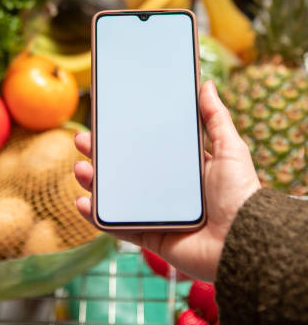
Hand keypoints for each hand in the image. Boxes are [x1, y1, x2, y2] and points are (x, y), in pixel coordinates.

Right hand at [74, 79, 260, 281]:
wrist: (244, 241)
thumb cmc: (240, 193)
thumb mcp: (230, 147)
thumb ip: (215, 117)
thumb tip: (207, 83)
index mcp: (184, 167)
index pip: (148, 146)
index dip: (126, 135)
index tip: (107, 121)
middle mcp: (168, 189)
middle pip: (126, 168)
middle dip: (101, 155)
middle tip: (82, 140)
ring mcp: (157, 213)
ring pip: (117, 195)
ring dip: (94, 182)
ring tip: (80, 168)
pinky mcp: (152, 236)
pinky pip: (119, 226)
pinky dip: (98, 217)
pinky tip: (82, 202)